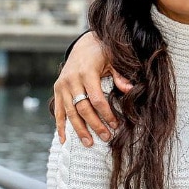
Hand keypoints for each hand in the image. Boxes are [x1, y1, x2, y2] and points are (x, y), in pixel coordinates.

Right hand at [53, 31, 132, 145]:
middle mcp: (72, 80)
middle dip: (95, 125)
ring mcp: (62, 86)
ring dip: (79, 130)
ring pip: (70, 112)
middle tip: (106, 137)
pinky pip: (58, 111)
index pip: (97, 99)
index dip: (106, 114)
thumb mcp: (113, 61)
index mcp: (87, 73)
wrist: (83, 45)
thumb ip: (120, 76)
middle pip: (83, 108)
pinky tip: (65, 140)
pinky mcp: (57, 89)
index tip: (116, 125)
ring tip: (89, 143)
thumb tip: (130, 90)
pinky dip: (60, 126)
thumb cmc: (102, 53)